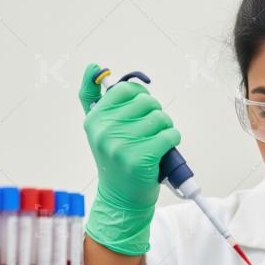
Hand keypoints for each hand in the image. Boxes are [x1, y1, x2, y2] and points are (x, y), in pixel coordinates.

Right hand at [79, 63, 179, 254]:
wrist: (121, 198)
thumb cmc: (115, 159)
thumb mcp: (99, 128)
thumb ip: (92, 96)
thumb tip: (93, 66)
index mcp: (94, 120)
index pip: (125, 90)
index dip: (140, 97)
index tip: (140, 111)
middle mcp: (104, 131)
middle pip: (146, 102)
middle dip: (155, 114)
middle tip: (149, 131)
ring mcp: (121, 145)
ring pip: (160, 118)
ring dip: (165, 128)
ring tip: (156, 142)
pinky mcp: (140, 159)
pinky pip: (169, 134)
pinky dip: (172, 140)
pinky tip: (164, 150)